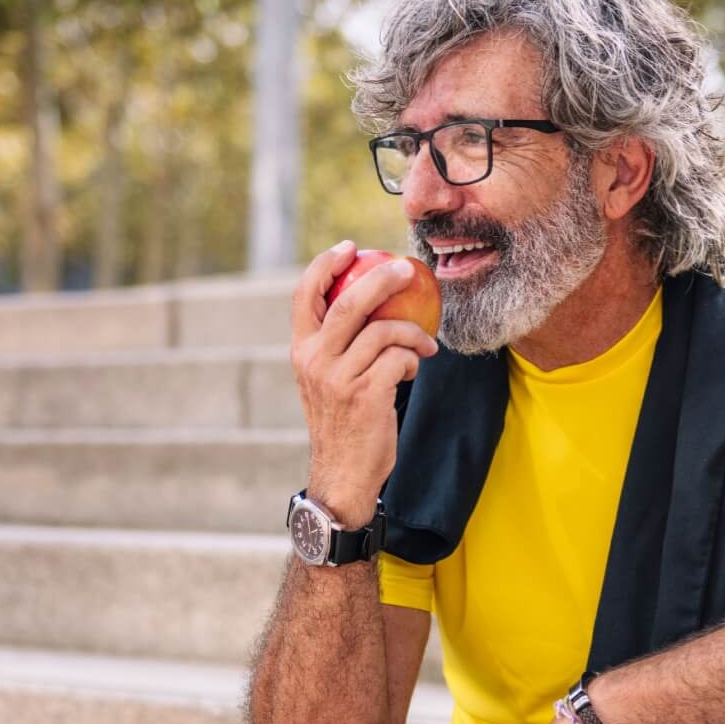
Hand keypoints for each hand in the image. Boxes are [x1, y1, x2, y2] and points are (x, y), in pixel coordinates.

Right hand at [290, 240, 438, 524]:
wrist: (342, 475)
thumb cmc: (342, 423)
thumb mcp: (326, 380)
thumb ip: (336, 346)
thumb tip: (368, 303)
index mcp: (301, 351)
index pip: (304, 295)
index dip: (325, 265)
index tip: (350, 248)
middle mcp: (314, 360)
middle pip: (349, 302)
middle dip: (381, 279)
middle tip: (405, 270)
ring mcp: (338, 378)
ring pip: (383, 330)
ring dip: (412, 332)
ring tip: (423, 347)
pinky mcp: (366, 394)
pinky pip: (399, 358)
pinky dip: (412, 360)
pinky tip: (413, 370)